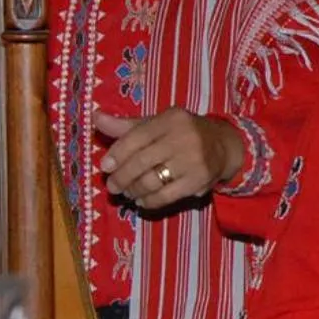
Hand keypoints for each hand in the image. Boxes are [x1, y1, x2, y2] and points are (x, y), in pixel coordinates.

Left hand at [95, 108, 246, 207]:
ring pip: (152, 181)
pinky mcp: (199, 181)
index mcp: (170, 119)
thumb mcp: (157, 124)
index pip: (137, 137)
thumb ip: (126, 126)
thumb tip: (95, 118)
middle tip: (112, 186)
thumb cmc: (181, 133)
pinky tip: (142, 200)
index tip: (104, 167)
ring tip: (126, 192)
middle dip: (122, 177)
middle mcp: (184, 137)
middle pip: (142, 162)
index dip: (118, 154)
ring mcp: (193, 161)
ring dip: (134, 190)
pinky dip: (149, 201)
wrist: (222, 145)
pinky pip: (166, 196)